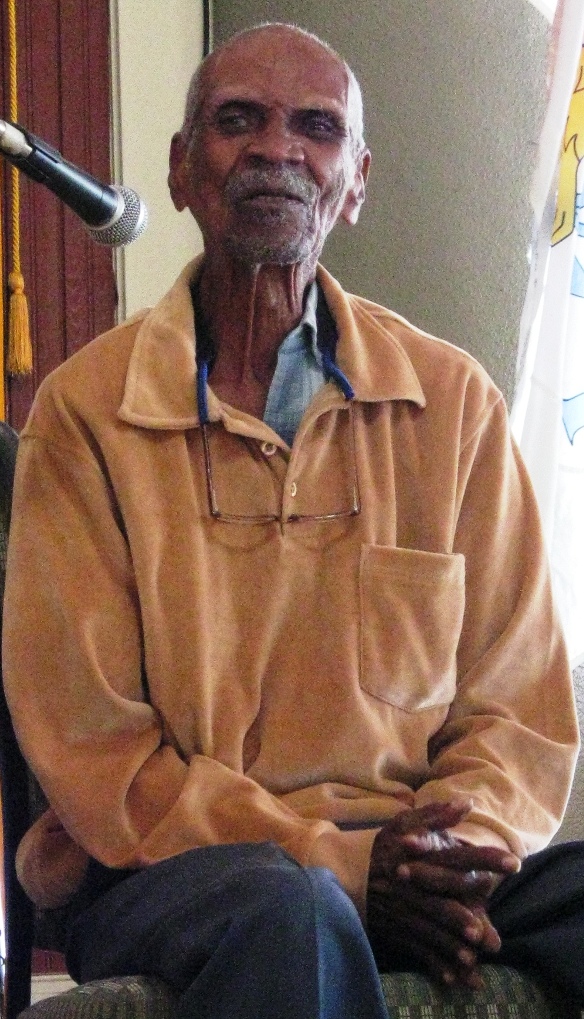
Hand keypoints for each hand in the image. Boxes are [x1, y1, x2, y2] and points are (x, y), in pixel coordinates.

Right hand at [366, 800, 519, 987]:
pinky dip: (434, 964)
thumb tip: (468, 804)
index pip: (458, 856)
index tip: (514, 863)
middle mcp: (414, 882)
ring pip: (429, 928)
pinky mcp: (398, 929)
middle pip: (440, 898)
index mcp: (422, 855)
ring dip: (448, 944)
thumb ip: (436, 814)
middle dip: (458, 914)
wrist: (349, 871)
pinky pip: (417, 948)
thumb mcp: (404, 823)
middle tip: (480, 931)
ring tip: (470, 959)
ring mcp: (404, 908)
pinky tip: (452, 979)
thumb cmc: (385, 846)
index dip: (485, 859)